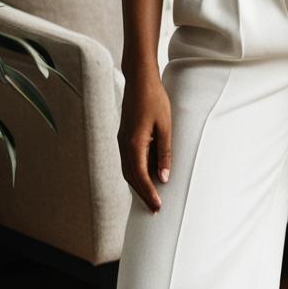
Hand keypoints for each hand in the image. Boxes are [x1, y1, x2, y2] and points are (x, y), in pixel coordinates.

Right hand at [117, 72, 171, 213]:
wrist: (140, 80)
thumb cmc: (154, 99)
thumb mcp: (165, 126)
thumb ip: (164, 153)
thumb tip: (163, 178)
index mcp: (134, 145)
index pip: (140, 177)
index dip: (149, 194)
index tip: (158, 207)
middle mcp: (124, 146)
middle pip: (131, 178)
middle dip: (143, 194)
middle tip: (155, 208)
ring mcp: (122, 141)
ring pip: (128, 170)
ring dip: (138, 184)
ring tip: (152, 195)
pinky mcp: (124, 136)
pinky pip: (128, 160)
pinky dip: (136, 172)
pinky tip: (147, 174)